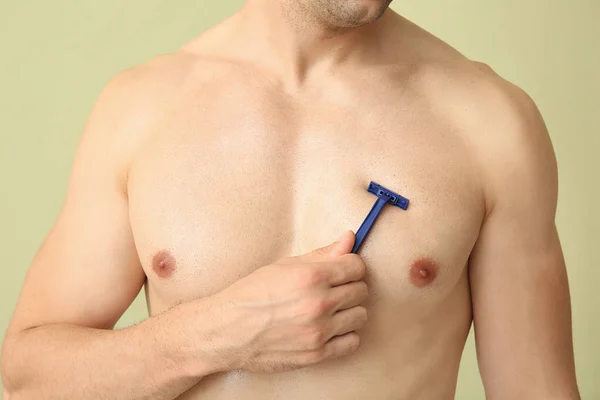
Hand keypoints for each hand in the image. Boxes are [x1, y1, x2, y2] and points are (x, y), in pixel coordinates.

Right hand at [213, 230, 367, 372]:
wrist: (226, 331)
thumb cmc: (252, 294)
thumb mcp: (284, 266)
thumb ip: (322, 254)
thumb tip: (349, 238)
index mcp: (311, 276)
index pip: (356, 266)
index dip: (351, 265)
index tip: (343, 269)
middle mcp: (319, 303)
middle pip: (361, 290)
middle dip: (350, 286)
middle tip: (333, 289)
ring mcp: (319, 331)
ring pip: (360, 316)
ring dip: (349, 311)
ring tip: (331, 309)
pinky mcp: (317, 354)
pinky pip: (352, 342)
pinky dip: (345, 335)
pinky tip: (330, 328)